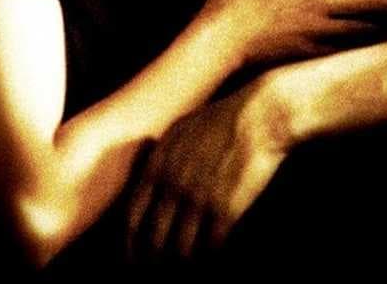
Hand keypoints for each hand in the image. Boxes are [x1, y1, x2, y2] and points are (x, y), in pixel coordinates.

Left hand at [125, 79, 287, 261]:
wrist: (257, 117)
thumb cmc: (218, 120)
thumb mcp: (177, 131)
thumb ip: (159, 156)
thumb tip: (147, 176)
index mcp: (156, 167)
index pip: (132, 215)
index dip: (129, 241)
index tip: (129, 255)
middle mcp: (173, 186)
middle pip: (153, 237)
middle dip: (149, 260)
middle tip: (149, 273)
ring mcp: (199, 199)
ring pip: (181, 246)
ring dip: (180, 261)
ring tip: (181, 268)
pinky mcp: (227, 208)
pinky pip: (211, 244)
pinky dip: (208, 254)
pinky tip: (210, 255)